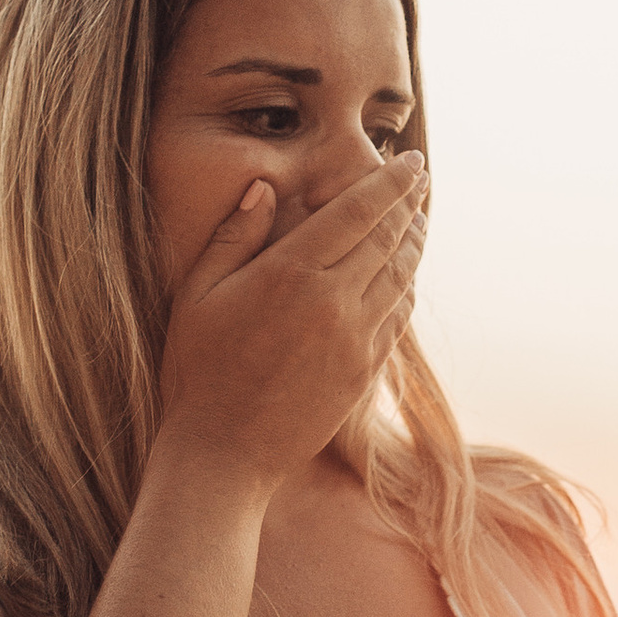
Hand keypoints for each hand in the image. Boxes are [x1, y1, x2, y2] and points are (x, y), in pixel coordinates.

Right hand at [154, 152, 424, 488]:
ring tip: (418, 219)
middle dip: (410, 204)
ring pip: (401, 276)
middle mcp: (333, 303)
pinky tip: (401, 274)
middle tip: (420, 179)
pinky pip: (397, 316)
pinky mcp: (365, 373)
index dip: (391, 182)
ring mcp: (355, 341)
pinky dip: (406, 285)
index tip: (412, 161)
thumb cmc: (196, 371)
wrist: (223, 455)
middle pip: (389, 239)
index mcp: (291, 274)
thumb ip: (234, 236)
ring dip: (414, 243)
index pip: (358, 211)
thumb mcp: (198, 295)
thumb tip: (264, 188)